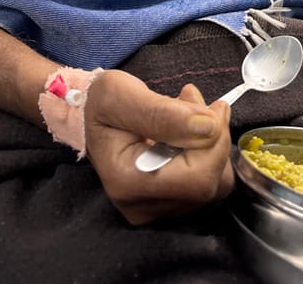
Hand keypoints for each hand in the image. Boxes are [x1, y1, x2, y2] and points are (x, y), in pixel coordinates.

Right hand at [84, 69, 233, 224]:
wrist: (87, 115)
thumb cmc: (99, 103)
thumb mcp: (120, 94)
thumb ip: (163, 113)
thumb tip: (209, 127)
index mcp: (127, 181)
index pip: (196, 178)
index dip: (214, 143)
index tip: (212, 106)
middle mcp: (142, 206)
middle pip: (209, 184)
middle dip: (214, 137)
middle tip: (195, 99)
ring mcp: (155, 209)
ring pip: (213, 184)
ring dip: (211, 142)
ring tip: (188, 108)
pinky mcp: (167, 203)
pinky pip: (205, 182)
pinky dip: (206, 152)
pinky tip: (188, 127)